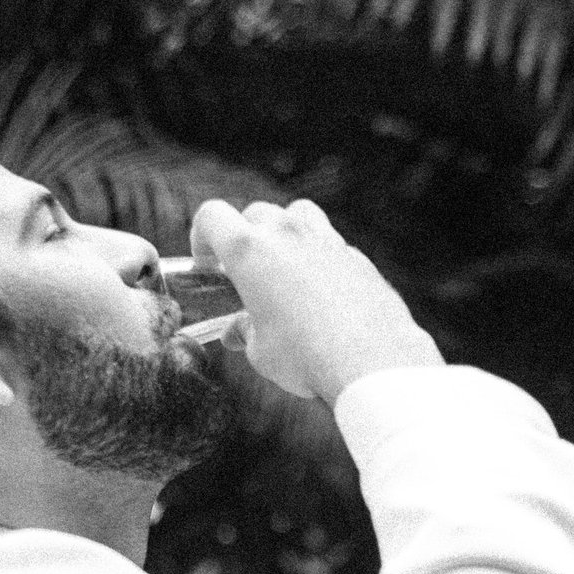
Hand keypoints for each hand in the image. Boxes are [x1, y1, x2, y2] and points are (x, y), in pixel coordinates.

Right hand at [188, 199, 440, 400]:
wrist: (373, 361)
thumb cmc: (307, 357)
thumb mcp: (261, 352)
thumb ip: (245, 332)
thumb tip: (237, 331)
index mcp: (250, 250)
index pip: (211, 216)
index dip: (201, 237)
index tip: (207, 265)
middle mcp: (288, 234)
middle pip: (256, 213)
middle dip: (244, 237)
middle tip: (245, 274)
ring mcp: (327, 240)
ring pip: (297, 215)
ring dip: (284, 232)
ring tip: (284, 268)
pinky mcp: (357, 257)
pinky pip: (330, 244)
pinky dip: (319, 257)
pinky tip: (322, 292)